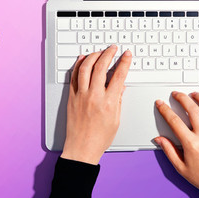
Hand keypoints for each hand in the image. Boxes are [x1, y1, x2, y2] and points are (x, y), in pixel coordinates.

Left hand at [62, 45, 131, 164]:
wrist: (81, 149)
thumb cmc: (99, 138)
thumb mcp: (116, 119)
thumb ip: (119, 100)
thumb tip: (120, 86)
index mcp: (109, 102)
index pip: (118, 75)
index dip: (124, 62)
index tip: (127, 55)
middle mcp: (94, 96)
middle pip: (101, 67)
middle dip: (109, 54)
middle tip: (113, 48)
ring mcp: (81, 96)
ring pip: (85, 68)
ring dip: (93, 56)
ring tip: (99, 52)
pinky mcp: (71, 97)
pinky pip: (74, 76)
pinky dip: (78, 65)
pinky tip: (83, 59)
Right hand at [153, 91, 198, 197]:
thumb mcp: (180, 167)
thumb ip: (169, 150)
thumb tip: (159, 138)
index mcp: (192, 145)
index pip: (175, 121)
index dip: (165, 110)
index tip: (161, 104)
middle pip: (192, 110)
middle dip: (181, 98)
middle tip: (176, 94)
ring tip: (193, 93)